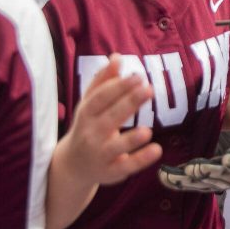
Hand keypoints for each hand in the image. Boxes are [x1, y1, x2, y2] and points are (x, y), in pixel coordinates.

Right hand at [57, 55, 162, 186]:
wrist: (73, 165)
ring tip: (148, 130)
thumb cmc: (88, 125)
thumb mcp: (90, 104)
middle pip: (110, 119)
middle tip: (149, 89)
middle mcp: (91, 134)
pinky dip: (140, 160)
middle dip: (128, 104)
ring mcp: (100, 154)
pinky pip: (126, 167)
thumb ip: (104, 81)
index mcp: (86, 114)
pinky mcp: (111, 172)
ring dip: (131, 139)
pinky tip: (157, 150)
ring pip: (115, 147)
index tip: (138, 76)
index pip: (101, 98)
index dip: (118, 87)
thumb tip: (117, 56)